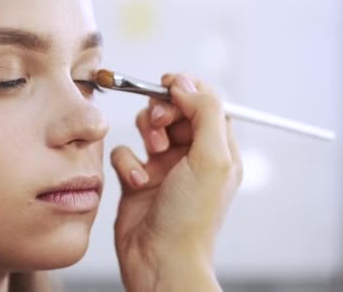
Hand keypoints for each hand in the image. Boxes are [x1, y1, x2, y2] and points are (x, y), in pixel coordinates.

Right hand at [110, 73, 242, 290]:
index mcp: (217, 149)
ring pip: (148, 126)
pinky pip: (125, 151)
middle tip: (160, 125)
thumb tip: (186, 83)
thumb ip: (205, 112)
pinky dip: (127, 163)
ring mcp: (163, 166)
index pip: (205, 103)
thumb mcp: (211, 158)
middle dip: (162, 111)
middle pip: (174, 109)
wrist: (160, 259)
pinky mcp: (136, 178)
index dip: (187, 89)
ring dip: (146, 133)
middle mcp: (191, 155)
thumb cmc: (192, 218)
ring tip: (152, 153)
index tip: (169, 85)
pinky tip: (137, 182)